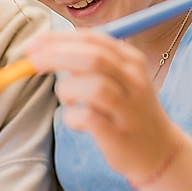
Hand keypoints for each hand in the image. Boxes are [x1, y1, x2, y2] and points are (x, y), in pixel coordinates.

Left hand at [26, 31, 178, 181]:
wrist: (159, 151)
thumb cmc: (126, 111)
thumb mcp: (117, 79)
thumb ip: (88, 63)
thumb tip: (46, 50)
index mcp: (131, 60)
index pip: (92, 39)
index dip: (57, 39)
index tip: (32, 45)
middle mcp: (134, 80)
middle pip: (91, 57)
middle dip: (55, 55)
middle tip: (32, 62)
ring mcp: (128, 108)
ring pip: (91, 86)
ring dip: (67, 91)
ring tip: (69, 102)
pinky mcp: (118, 134)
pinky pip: (86, 117)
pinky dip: (72, 118)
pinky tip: (78, 123)